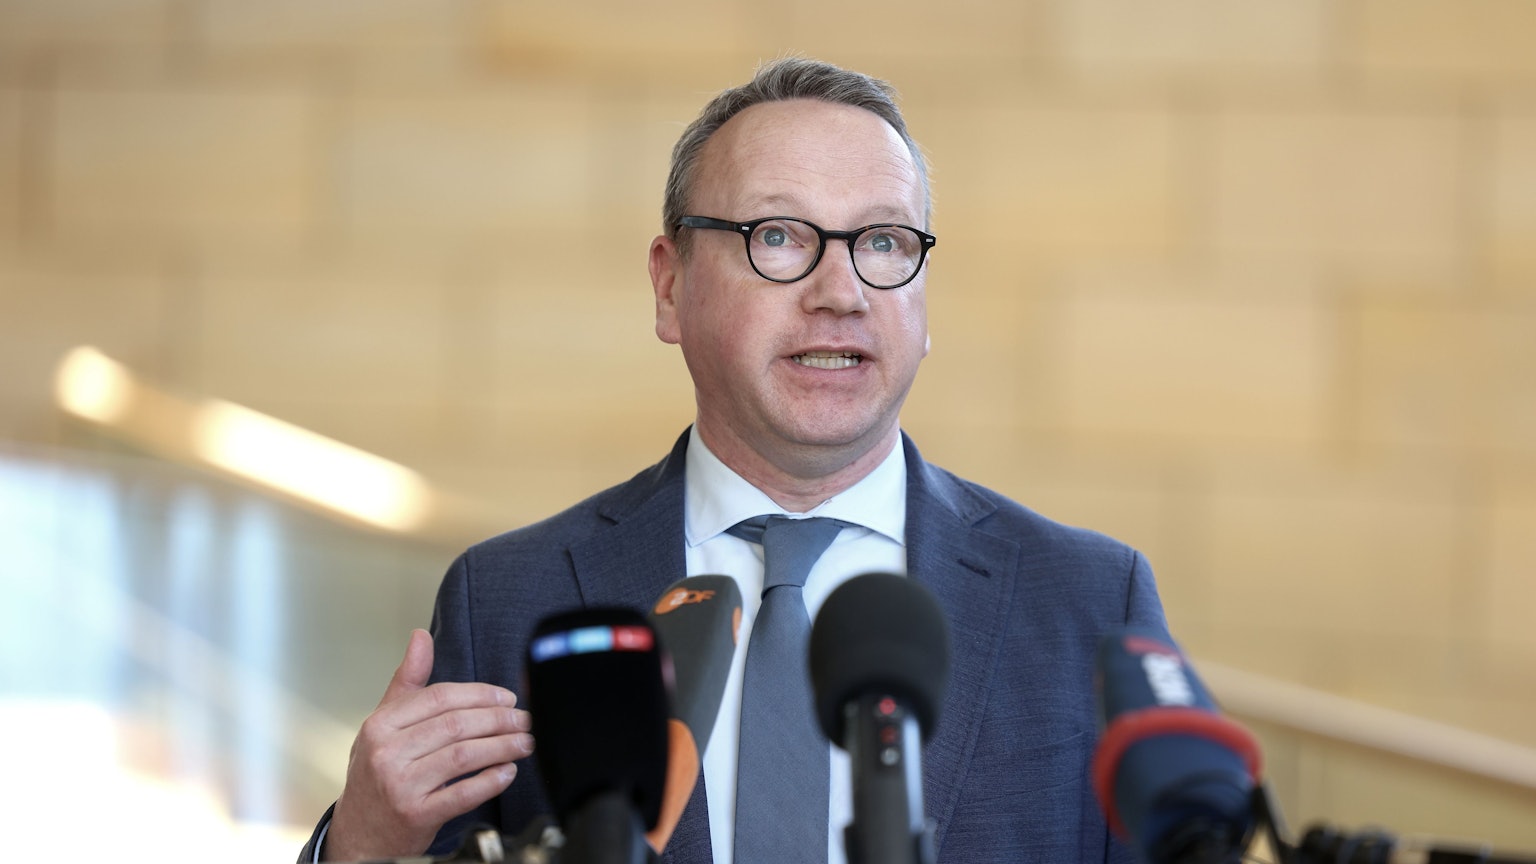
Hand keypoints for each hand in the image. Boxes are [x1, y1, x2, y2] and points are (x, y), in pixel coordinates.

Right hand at [324, 629, 533, 859]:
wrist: (358, 834)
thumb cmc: (375, 775)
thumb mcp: (383, 724)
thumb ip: (407, 681)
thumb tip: (421, 636)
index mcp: (380, 725)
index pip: (440, 698)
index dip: (480, 695)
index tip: (507, 698)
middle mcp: (387, 753)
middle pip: (455, 725)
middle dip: (498, 720)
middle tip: (524, 719)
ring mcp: (401, 785)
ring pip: (463, 756)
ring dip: (502, 747)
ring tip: (524, 742)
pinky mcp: (416, 814)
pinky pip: (462, 793)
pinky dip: (490, 780)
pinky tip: (507, 772)